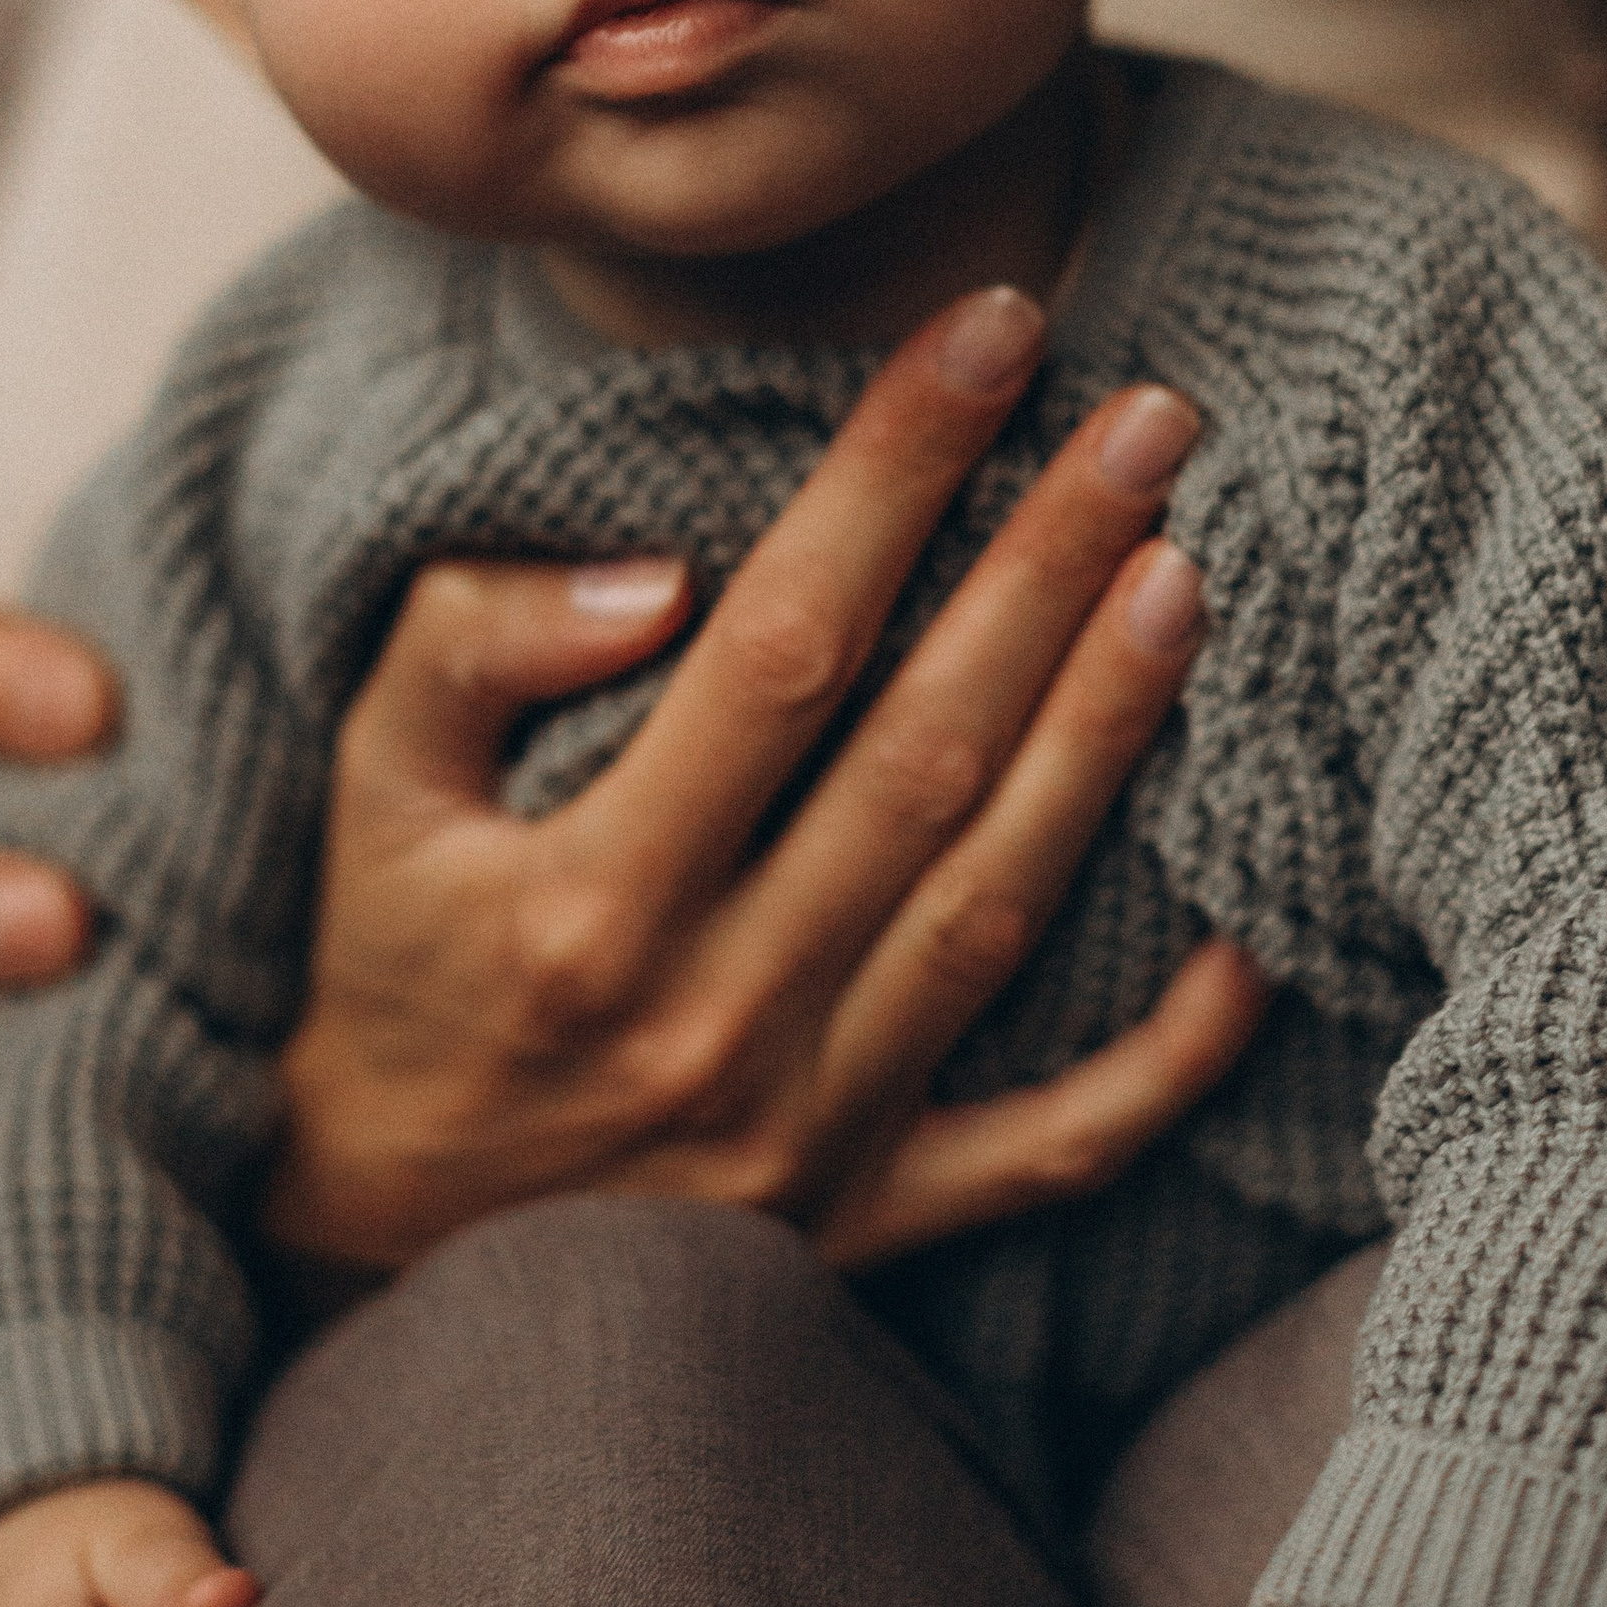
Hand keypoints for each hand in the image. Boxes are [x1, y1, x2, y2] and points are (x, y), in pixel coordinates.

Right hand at [275, 284, 1269, 1278]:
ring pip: (997, 909)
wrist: (367, 1270)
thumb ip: (465, 650)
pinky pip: (1046, 1150)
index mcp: (587, 901)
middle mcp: (712, 1018)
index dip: (895, 476)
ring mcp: (801, 1134)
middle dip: (1049, 569)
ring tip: (1187, 577)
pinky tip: (1244, 948)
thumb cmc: (375, 985)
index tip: (989, 335)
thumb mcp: (362, 796)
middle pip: (924, 756)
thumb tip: (655, 572)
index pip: (782, 645)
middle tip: (1154, 421)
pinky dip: (1158, 1064)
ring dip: (1104, 736)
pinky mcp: (860, 1225)